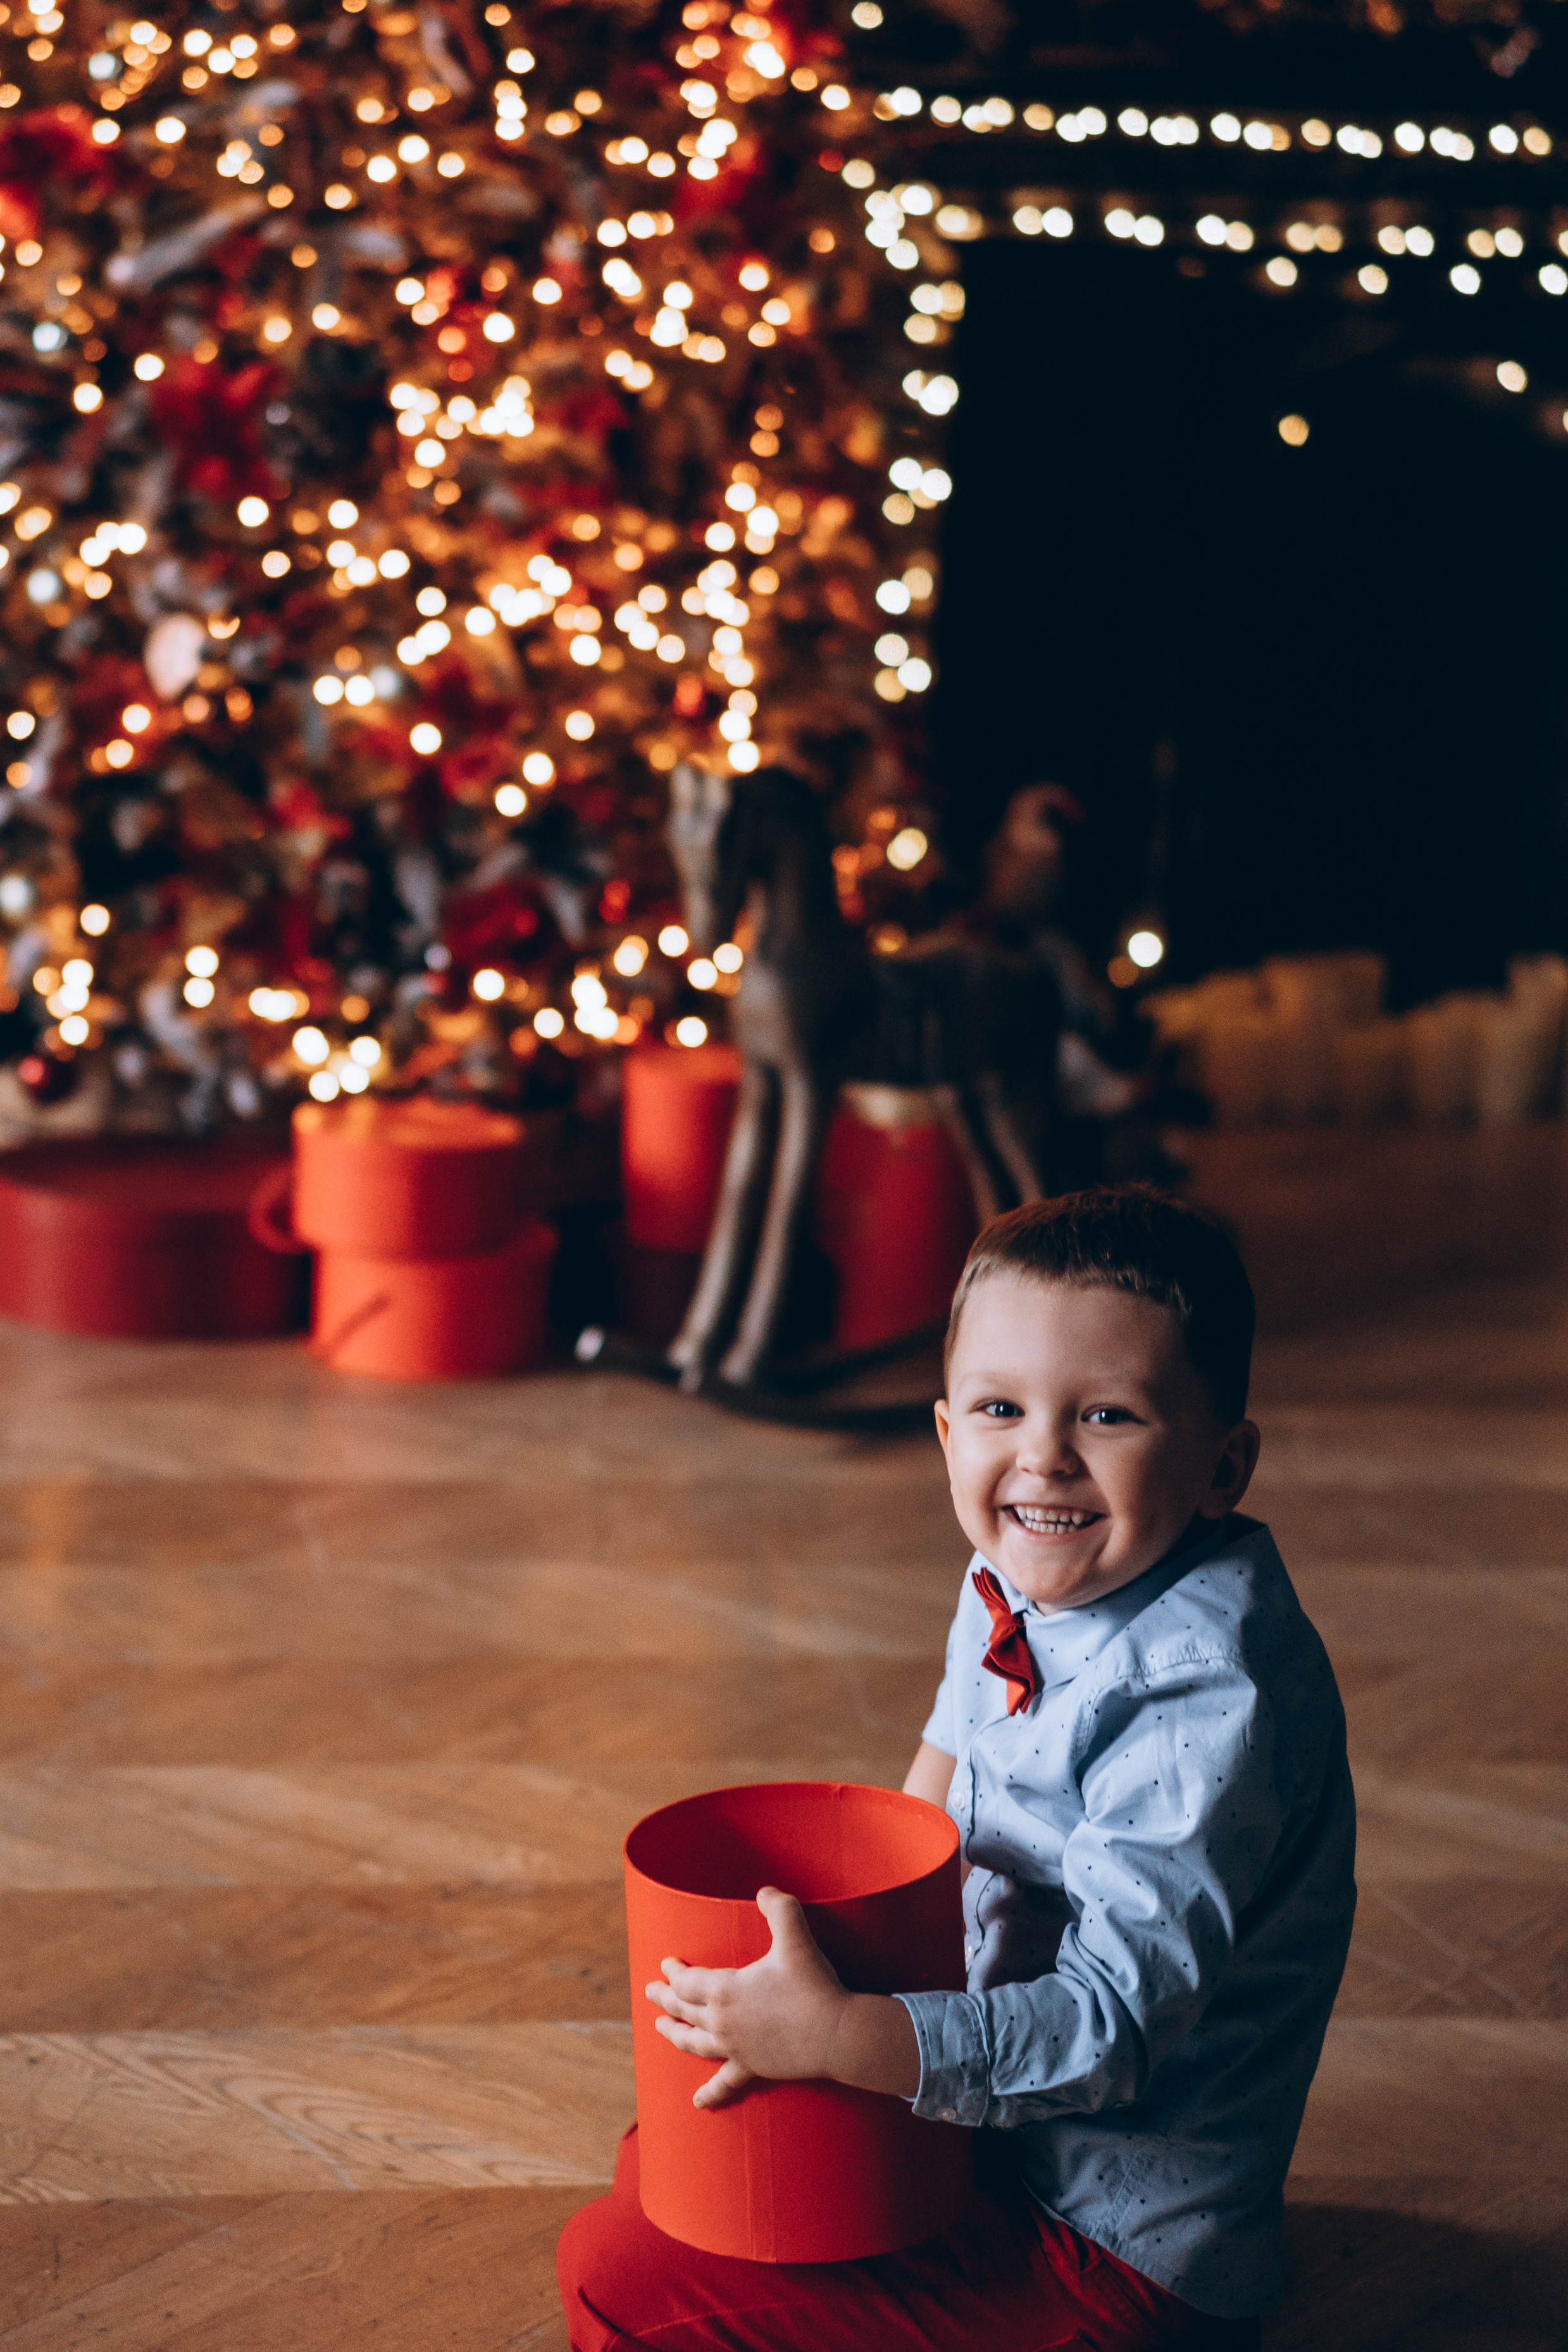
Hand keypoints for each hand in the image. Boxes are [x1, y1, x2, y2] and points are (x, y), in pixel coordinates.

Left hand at [646, 1885, 850, 2111]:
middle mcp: (722, 2022)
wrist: (836, 2033)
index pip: (686, 1982)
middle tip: (650, 1992)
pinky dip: (711, 2093)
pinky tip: (698, 2102)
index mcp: (725, 1990)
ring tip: (660, 2028)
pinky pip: (726, 2083)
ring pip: (694, 2043)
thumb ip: (779, 1908)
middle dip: (665, 1999)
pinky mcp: (753, 2068)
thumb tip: (764, 1891)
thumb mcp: (796, 1937)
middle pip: (683, 2010)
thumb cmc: (813, 1984)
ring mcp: (735, 2048)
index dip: (673, 1972)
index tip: (665, 1964)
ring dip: (674, 2034)